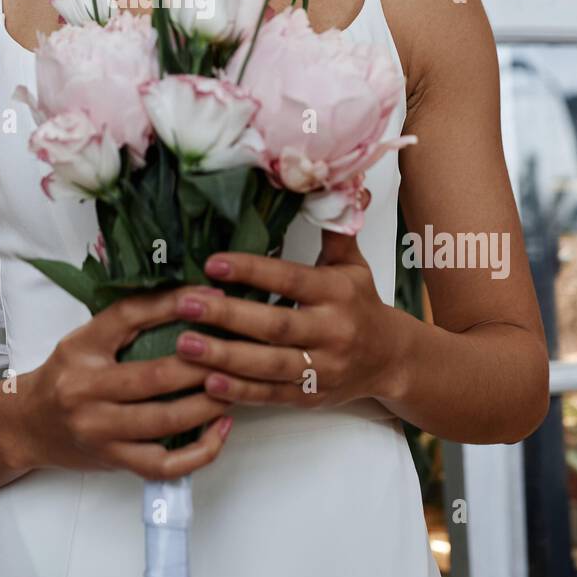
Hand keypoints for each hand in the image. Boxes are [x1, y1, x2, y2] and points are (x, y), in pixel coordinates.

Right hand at [22, 284, 232, 479]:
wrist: (26, 425)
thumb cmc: (65, 376)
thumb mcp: (85, 339)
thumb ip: (129, 321)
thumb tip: (191, 298)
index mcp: (81, 349)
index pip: (130, 316)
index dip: (174, 304)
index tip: (213, 297)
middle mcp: (86, 390)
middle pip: (156, 375)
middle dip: (204, 364)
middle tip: (236, 351)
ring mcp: (100, 430)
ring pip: (167, 421)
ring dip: (209, 404)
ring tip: (235, 387)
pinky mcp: (114, 460)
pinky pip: (165, 464)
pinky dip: (200, 451)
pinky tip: (221, 430)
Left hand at [173, 208, 399, 410]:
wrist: (393, 359)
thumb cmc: (361, 303)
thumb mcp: (351, 263)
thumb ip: (333, 227)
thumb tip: (332, 180)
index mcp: (337, 292)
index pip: (289, 280)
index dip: (251, 272)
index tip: (212, 263)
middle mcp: (331, 330)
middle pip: (274, 326)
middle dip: (227, 316)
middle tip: (184, 304)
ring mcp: (322, 368)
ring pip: (269, 365)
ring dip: (224, 356)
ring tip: (183, 344)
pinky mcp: (311, 396)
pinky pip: (272, 395)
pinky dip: (240, 392)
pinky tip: (208, 383)